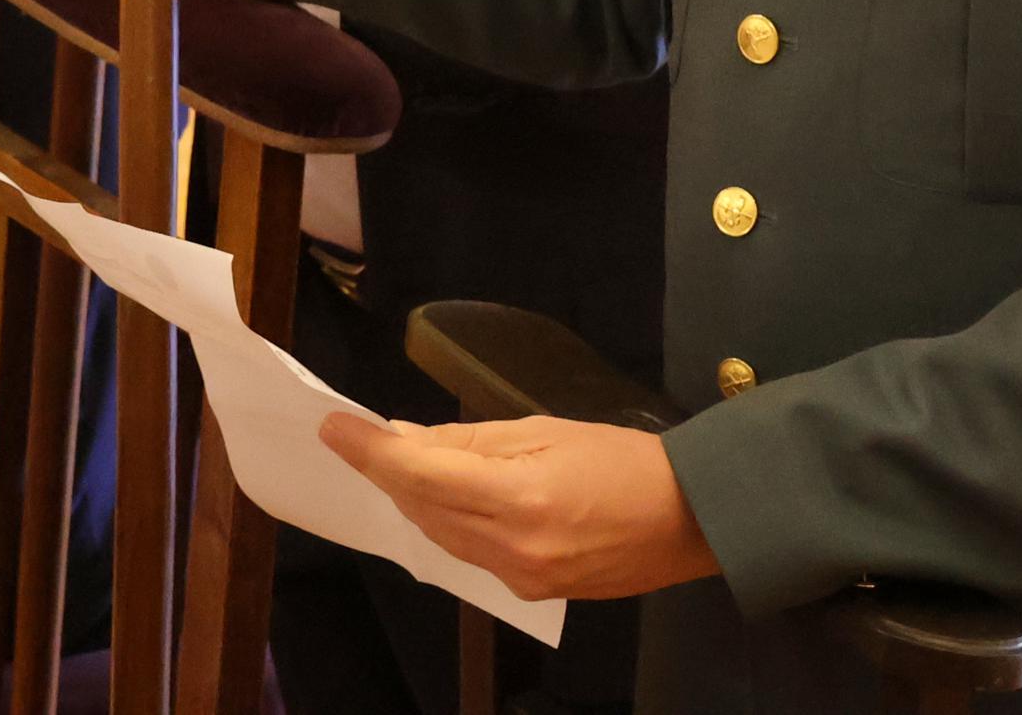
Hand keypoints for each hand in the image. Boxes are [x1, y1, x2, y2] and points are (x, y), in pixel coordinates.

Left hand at [320, 411, 720, 602]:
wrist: (688, 520)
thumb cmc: (620, 459)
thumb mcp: (543, 429)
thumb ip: (469, 439)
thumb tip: (409, 438)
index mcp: (518, 497)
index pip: (419, 473)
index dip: (369, 451)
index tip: (332, 428)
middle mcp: (512, 547)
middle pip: (421, 509)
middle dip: (388, 471)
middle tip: (364, 435)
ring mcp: (521, 578)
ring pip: (440, 535)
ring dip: (415, 498)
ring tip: (402, 461)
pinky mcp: (531, 593)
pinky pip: (470, 554)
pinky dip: (449, 522)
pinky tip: (447, 497)